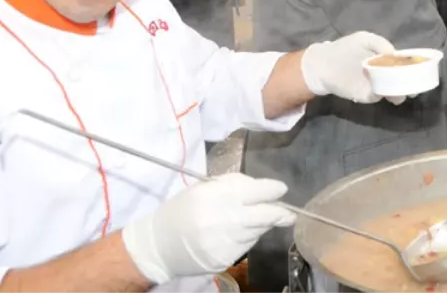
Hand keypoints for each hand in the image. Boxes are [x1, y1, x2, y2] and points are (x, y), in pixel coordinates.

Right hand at [121, 173, 294, 284]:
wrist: (158, 246)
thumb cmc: (182, 210)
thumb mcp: (204, 188)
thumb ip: (235, 186)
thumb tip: (265, 189)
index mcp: (217, 197)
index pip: (257, 192)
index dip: (273, 190)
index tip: (281, 190)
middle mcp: (223, 221)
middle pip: (265, 216)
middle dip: (280, 213)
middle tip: (288, 213)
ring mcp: (224, 243)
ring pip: (257, 231)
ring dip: (261, 225)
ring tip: (252, 220)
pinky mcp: (224, 259)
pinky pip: (246, 245)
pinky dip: (247, 238)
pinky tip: (237, 234)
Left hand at [301, 31, 406, 105]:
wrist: (324, 64)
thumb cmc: (345, 49)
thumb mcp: (364, 39)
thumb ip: (381, 43)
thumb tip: (395, 54)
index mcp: (386, 60)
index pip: (404, 65)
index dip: (413, 68)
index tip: (420, 70)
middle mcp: (384, 74)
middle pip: (402, 81)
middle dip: (410, 84)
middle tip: (414, 86)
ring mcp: (375, 86)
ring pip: (393, 92)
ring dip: (399, 92)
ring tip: (400, 89)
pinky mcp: (365, 96)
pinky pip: (378, 96)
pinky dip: (382, 93)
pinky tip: (381, 88)